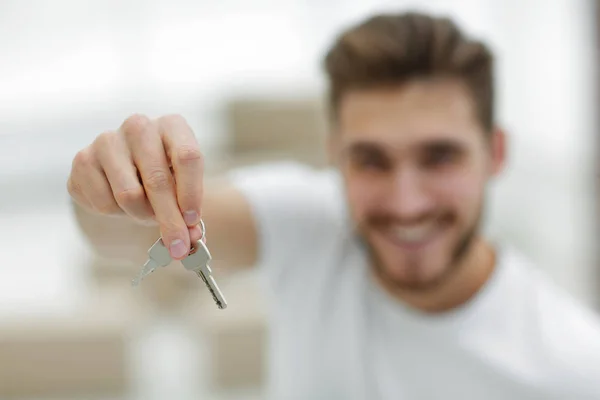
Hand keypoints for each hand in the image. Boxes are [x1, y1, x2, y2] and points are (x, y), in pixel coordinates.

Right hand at [67, 114, 204, 259]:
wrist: (128, 170)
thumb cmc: (164, 176)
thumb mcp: (183, 187)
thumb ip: (189, 212)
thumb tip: (192, 239)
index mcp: (172, 125)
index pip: (187, 157)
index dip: (191, 193)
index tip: (192, 221)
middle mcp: (139, 126)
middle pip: (157, 180)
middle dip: (169, 219)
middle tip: (177, 245)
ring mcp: (107, 140)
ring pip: (129, 195)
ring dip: (141, 215)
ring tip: (145, 213)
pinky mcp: (82, 160)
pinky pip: (103, 202)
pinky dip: (116, 214)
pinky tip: (120, 203)